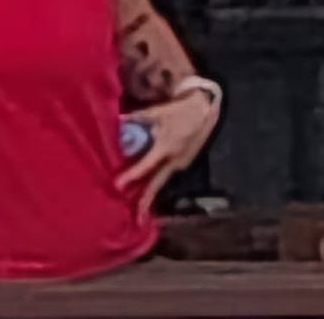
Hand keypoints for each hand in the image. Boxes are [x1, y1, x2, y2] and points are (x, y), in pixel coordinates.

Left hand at [117, 87, 218, 213]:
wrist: (206, 107)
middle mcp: (174, 160)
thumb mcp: (159, 111)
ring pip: (164, 179)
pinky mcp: (187, 160)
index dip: (131, 176)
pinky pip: (170, 173)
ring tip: (141, 204)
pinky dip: (160, 179)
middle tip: (137, 217)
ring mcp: (182, 162)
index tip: (117, 185)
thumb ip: (139, 116)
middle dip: (146, 200)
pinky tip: (153, 182)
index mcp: (166, 149)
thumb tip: (119, 119)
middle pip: (157, 184)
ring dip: (152, 191)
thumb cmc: (181, 109)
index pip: (145, 167)